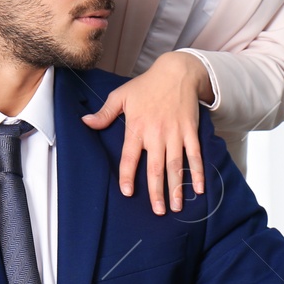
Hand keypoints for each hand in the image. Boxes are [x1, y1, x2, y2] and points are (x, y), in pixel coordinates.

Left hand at [81, 51, 211, 213]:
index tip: (127, 192)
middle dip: (156, 191)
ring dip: (177, 187)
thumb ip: (104, 113)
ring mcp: (175, 134)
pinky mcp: (190, 131)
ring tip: (176, 207)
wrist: (176, 72)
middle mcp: (156, 134)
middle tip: (158, 211)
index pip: (129, 156)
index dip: (127, 175)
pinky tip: (198, 189)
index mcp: (136, 127)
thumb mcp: (120, 95)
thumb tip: (85, 122)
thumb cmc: (146, 85)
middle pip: (155, 167)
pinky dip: (197, 172)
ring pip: (176, 165)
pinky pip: (195, 155)